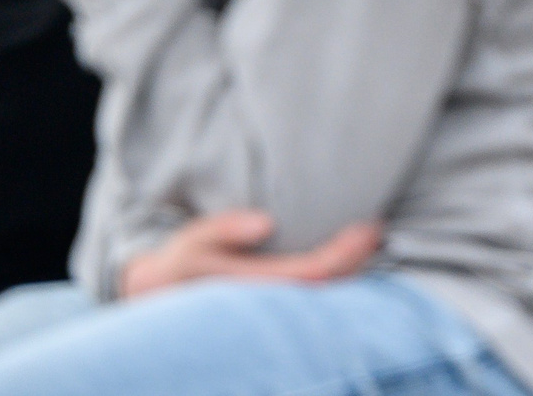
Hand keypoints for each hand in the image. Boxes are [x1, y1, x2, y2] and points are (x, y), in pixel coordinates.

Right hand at [116, 211, 380, 299]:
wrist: (155, 297)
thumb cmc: (176, 266)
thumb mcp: (192, 241)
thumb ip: (225, 228)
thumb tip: (265, 223)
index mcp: (250, 287)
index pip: (312, 274)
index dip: (344, 253)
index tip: (368, 228)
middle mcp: (266, 304)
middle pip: (326, 288)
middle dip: (356, 260)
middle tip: (377, 229)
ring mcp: (269, 310)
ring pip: (323, 297)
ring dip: (350, 270)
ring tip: (370, 240)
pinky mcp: (270, 307)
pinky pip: (312, 297)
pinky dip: (335, 278)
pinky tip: (349, 260)